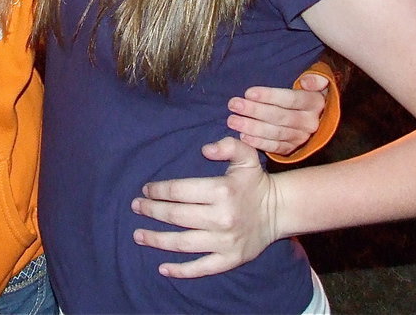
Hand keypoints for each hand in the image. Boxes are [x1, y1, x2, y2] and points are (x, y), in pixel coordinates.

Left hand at [130, 137, 278, 277]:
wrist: (279, 211)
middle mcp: (221, 218)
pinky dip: (180, 270)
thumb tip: (205, 150)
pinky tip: (162, 267)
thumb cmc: (255, 182)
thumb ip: (228, 145)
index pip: (180, 191)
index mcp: (222, 191)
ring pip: (183, 243)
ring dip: (157, 239)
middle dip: (152, 211)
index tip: (146, 190)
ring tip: (138, 234)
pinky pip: (201, 268)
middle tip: (136, 207)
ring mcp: (225, 242)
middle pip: (176, 216)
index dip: (159, 190)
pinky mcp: (229, 259)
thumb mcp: (246, 156)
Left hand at [227, 72, 328, 155]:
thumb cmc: (303, 91)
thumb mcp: (314, 80)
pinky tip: (243, 137)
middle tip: (233, 104)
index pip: (292, 99)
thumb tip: (308, 82)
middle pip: (280, 116)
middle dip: (255, 110)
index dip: (270, 96)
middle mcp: (310, 122)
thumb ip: (316, 78)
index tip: (248, 92)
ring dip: (252, 127)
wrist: (311, 113)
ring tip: (232, 120)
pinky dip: (259, 143)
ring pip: (276, 132)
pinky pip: (275, 147)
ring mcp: (301, 137)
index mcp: (315, 102)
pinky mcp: (292, 149)